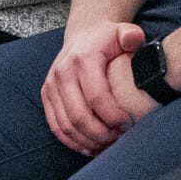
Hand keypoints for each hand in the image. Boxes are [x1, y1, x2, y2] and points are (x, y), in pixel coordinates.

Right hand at [42, 20, 141, 154]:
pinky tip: (91, 147)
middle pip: (79, 116)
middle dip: (101, 134)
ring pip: (66, 125)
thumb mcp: (122, 32)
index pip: (96, 96)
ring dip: (87, 141)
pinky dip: (73, 142)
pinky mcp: (46, 96)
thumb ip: (131, 35)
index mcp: (82, 59)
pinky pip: (56, 127)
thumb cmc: (107, 40)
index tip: (127, 124)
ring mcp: (51, 85)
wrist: (83, 36)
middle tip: (118, 139)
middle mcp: (62, 72)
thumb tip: (134, 40)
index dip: (112, 116)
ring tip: (107, 146)